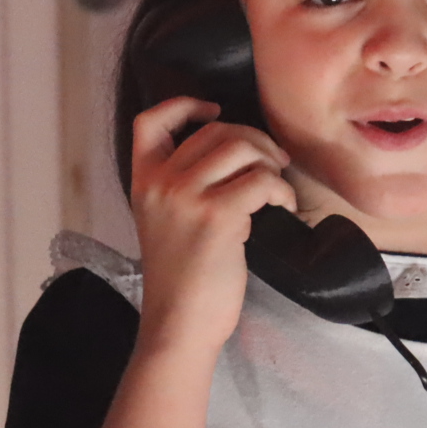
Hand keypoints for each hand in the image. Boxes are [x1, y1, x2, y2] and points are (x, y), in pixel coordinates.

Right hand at [128, 96, 295, 356]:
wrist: (179, 323)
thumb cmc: (182, 277)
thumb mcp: (168, 219)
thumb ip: (185, 184)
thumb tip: (238, 153)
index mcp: (142, 181)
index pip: (150, 121)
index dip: (184, 104)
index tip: (214, 111)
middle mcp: (160, 182)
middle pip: (214, 130)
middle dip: (253, 139)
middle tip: (273, 163)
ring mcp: (186, 197)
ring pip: (240, 147)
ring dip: (270, 161)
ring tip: (278, 187)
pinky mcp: (217, 217)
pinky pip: (261, 180)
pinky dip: (281, 190)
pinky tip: (284, 209)